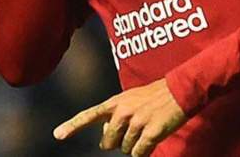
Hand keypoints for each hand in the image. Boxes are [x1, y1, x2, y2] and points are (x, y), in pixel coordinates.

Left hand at [53, 78, 186, 155]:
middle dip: (119, 142)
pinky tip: (153, 138)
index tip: (58, 135)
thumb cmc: (157, 95)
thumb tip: (106, 136)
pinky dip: (145, 150)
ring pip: (126, 149)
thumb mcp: (132, 98)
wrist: (181, 90)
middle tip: (134, 130)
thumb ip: (116, 114)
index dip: (73, 126)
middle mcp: (123, 112)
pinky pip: (139, 153)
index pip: (90, 115)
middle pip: (108, 143)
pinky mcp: (150, 132)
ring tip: (148, 128)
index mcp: (117, 102)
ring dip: (135, 145)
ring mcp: (137, 122)